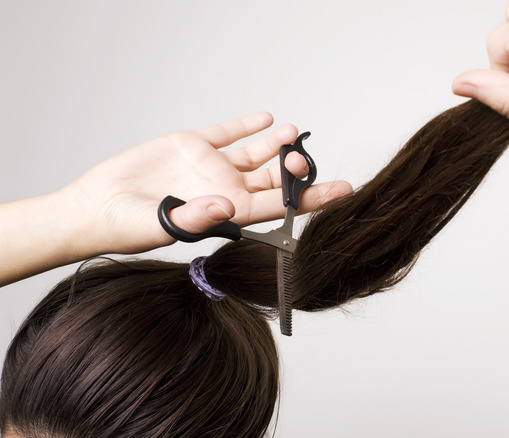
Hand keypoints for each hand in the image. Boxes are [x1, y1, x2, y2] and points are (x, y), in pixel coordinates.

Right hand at [67, 112, 351, 254]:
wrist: (95, 207)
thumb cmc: (129, 228)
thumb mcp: (163, 225)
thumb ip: (196, 216)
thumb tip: (226, 204)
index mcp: (229, 214)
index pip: (280, 208)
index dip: (313, 199)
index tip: (344, 190)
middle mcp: (227, 190)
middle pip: (274, 180)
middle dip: (295, 170)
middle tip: (304, 158)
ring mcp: (211, 167)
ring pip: (255, 155)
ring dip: (276, 144)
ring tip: (293, 132)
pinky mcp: (192, 146)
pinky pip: (226, 133)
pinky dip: (245, 125)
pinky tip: (265, 118)